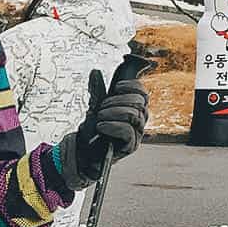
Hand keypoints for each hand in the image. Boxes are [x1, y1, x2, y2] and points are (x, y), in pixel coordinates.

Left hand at [74, 60, 149, 177]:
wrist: (84, 154)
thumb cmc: (93, 132)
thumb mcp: (94, 107)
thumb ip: (96, 91)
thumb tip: (95, 72)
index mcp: (134, 109)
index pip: (143, 94)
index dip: (133, 86)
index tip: (117, 87)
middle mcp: (139, 121)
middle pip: (140, 103)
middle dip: (119, 100)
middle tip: (101, 107)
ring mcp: (136, 134)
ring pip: (134, 116)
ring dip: (114, 112)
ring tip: (99, 116)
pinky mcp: (131, 146)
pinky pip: (128, 131)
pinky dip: (113, 126)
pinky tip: (101, 126)